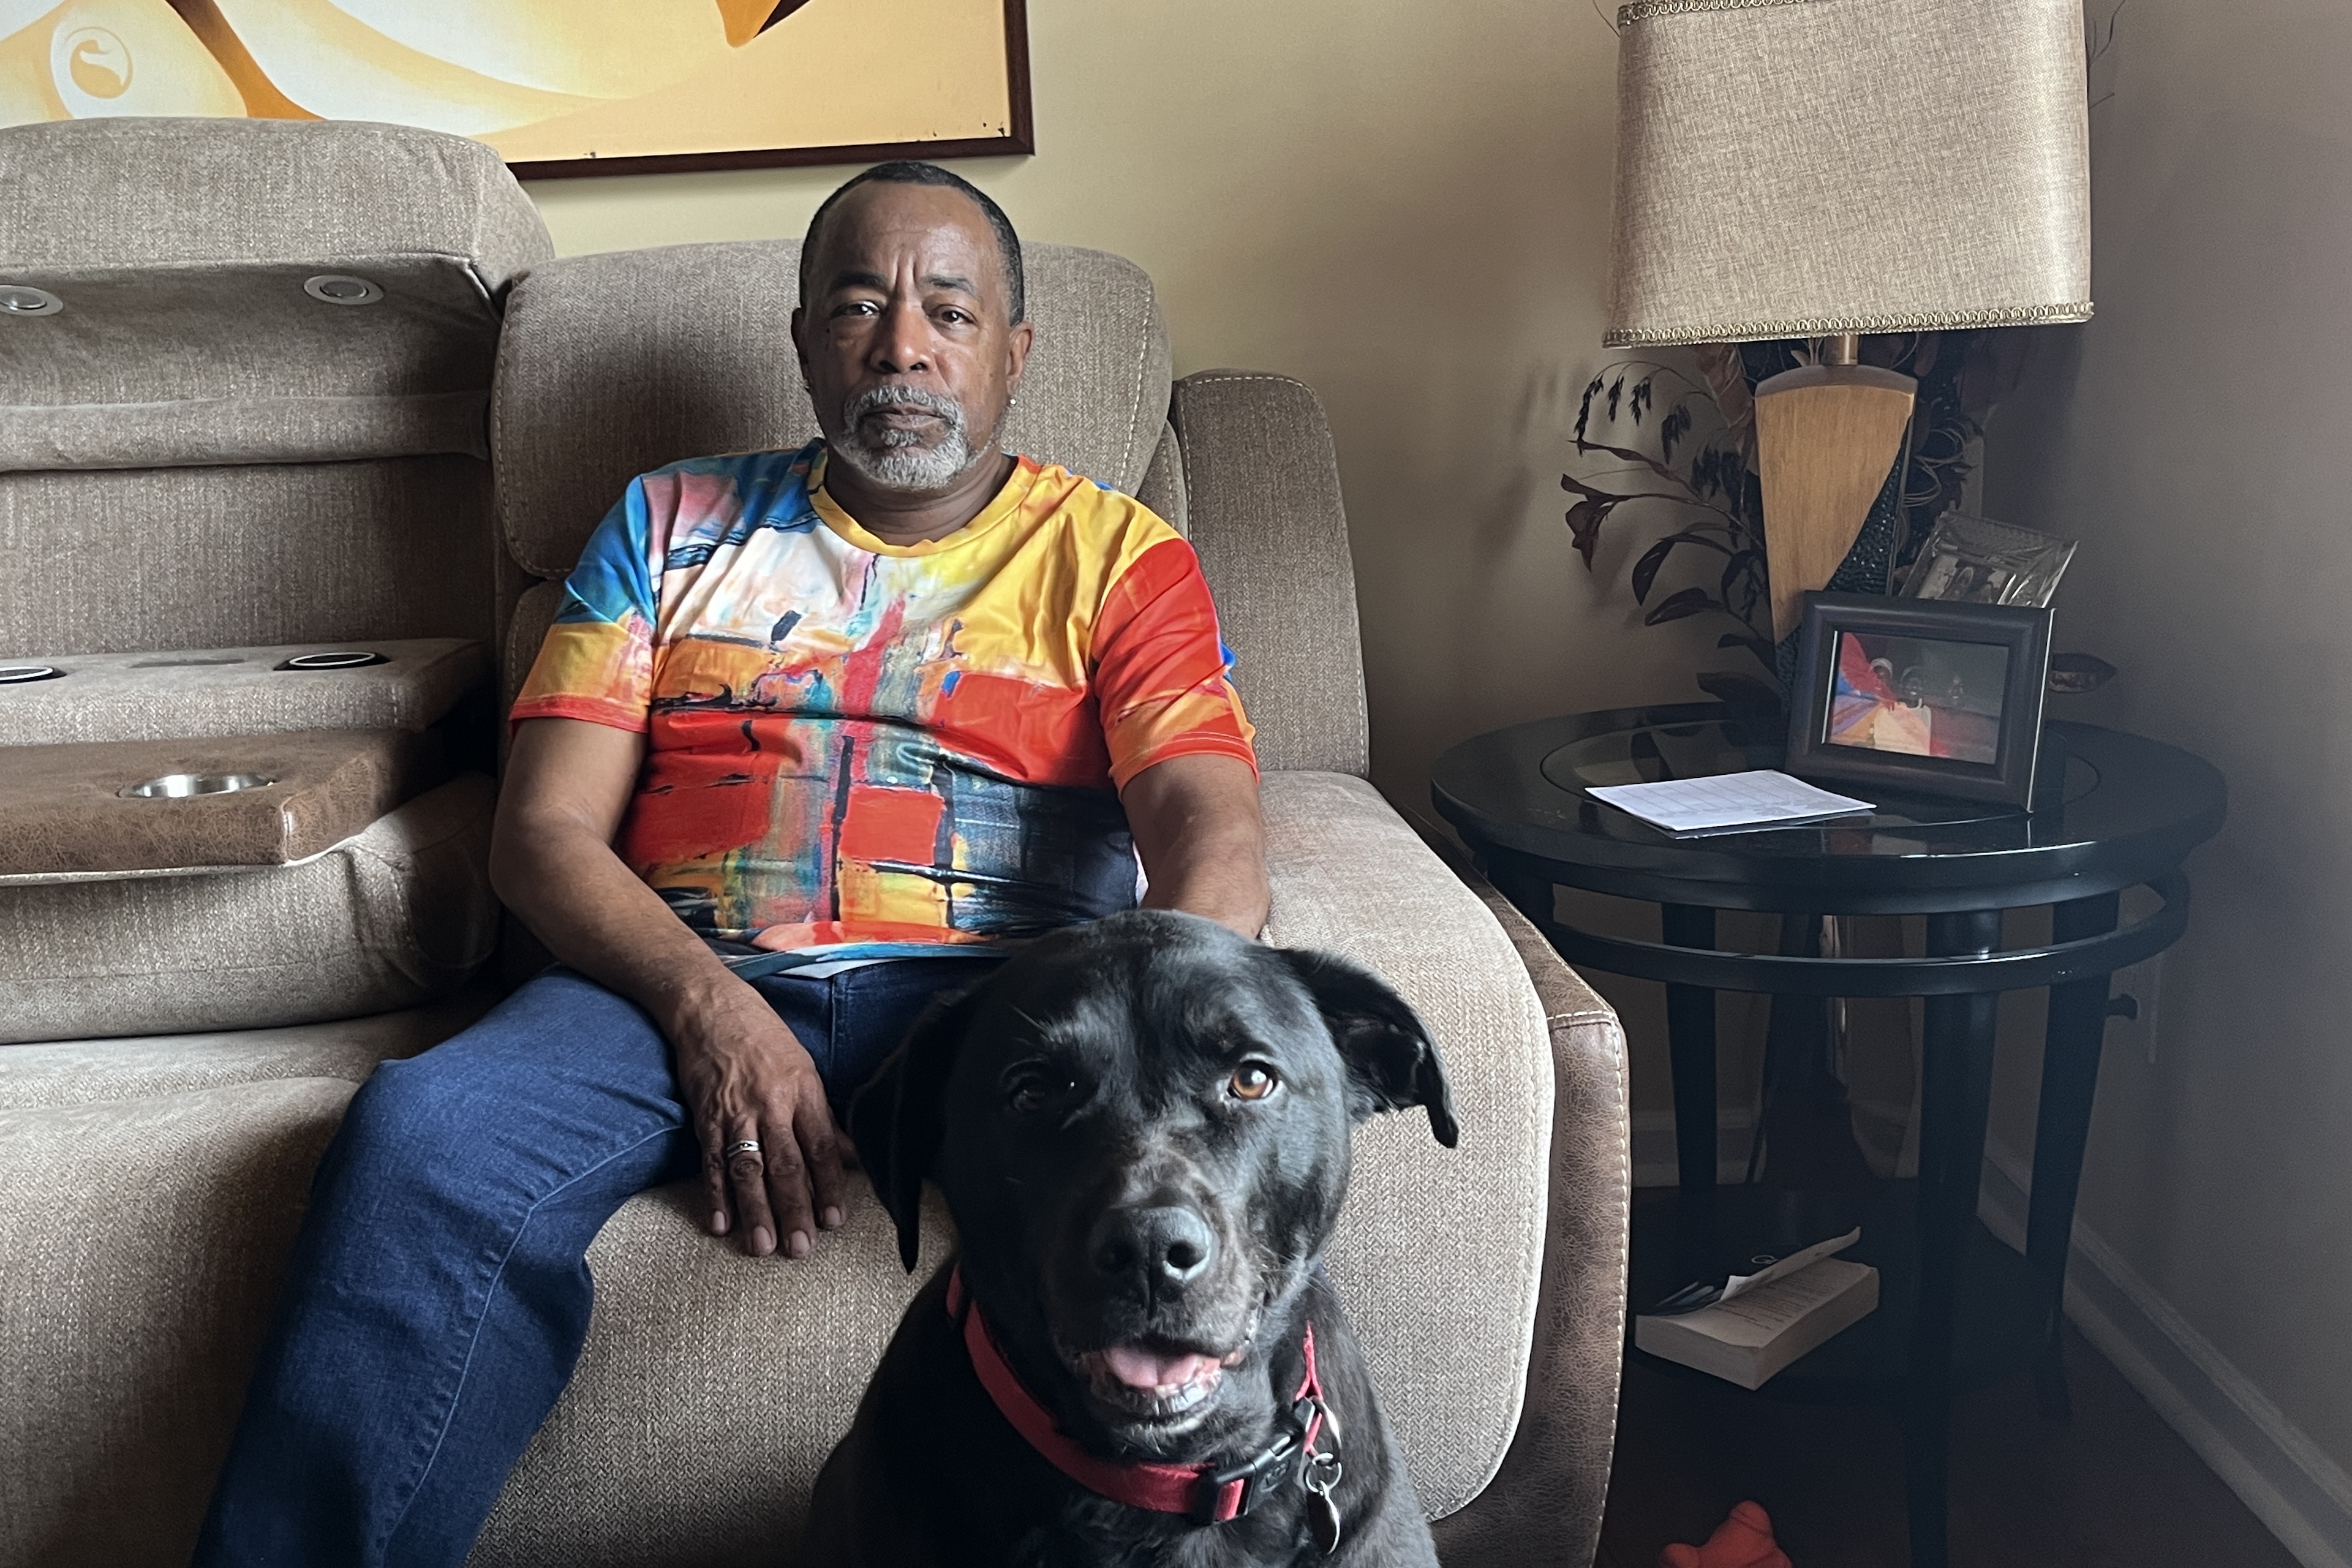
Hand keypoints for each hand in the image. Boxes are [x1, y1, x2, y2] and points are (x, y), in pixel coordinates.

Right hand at [668, 975, 847, 1258]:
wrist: (711, 1009)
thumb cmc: (765, 1037)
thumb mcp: (805, 1068)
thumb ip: (823, 1116)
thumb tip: (852, 1154)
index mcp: (803, 1092)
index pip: (821, 1147)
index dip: (829, 1186)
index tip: (834, 1219)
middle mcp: (771, 1105)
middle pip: (786, 1165)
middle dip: (794, 1210)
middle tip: (800, 1249)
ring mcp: (736, 1114)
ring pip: (749, 1170)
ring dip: (756, 1212)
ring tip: (763, 1246)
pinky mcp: (705, 1118)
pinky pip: (711, 1163)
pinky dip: (715, 1195)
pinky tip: (720, 1223)